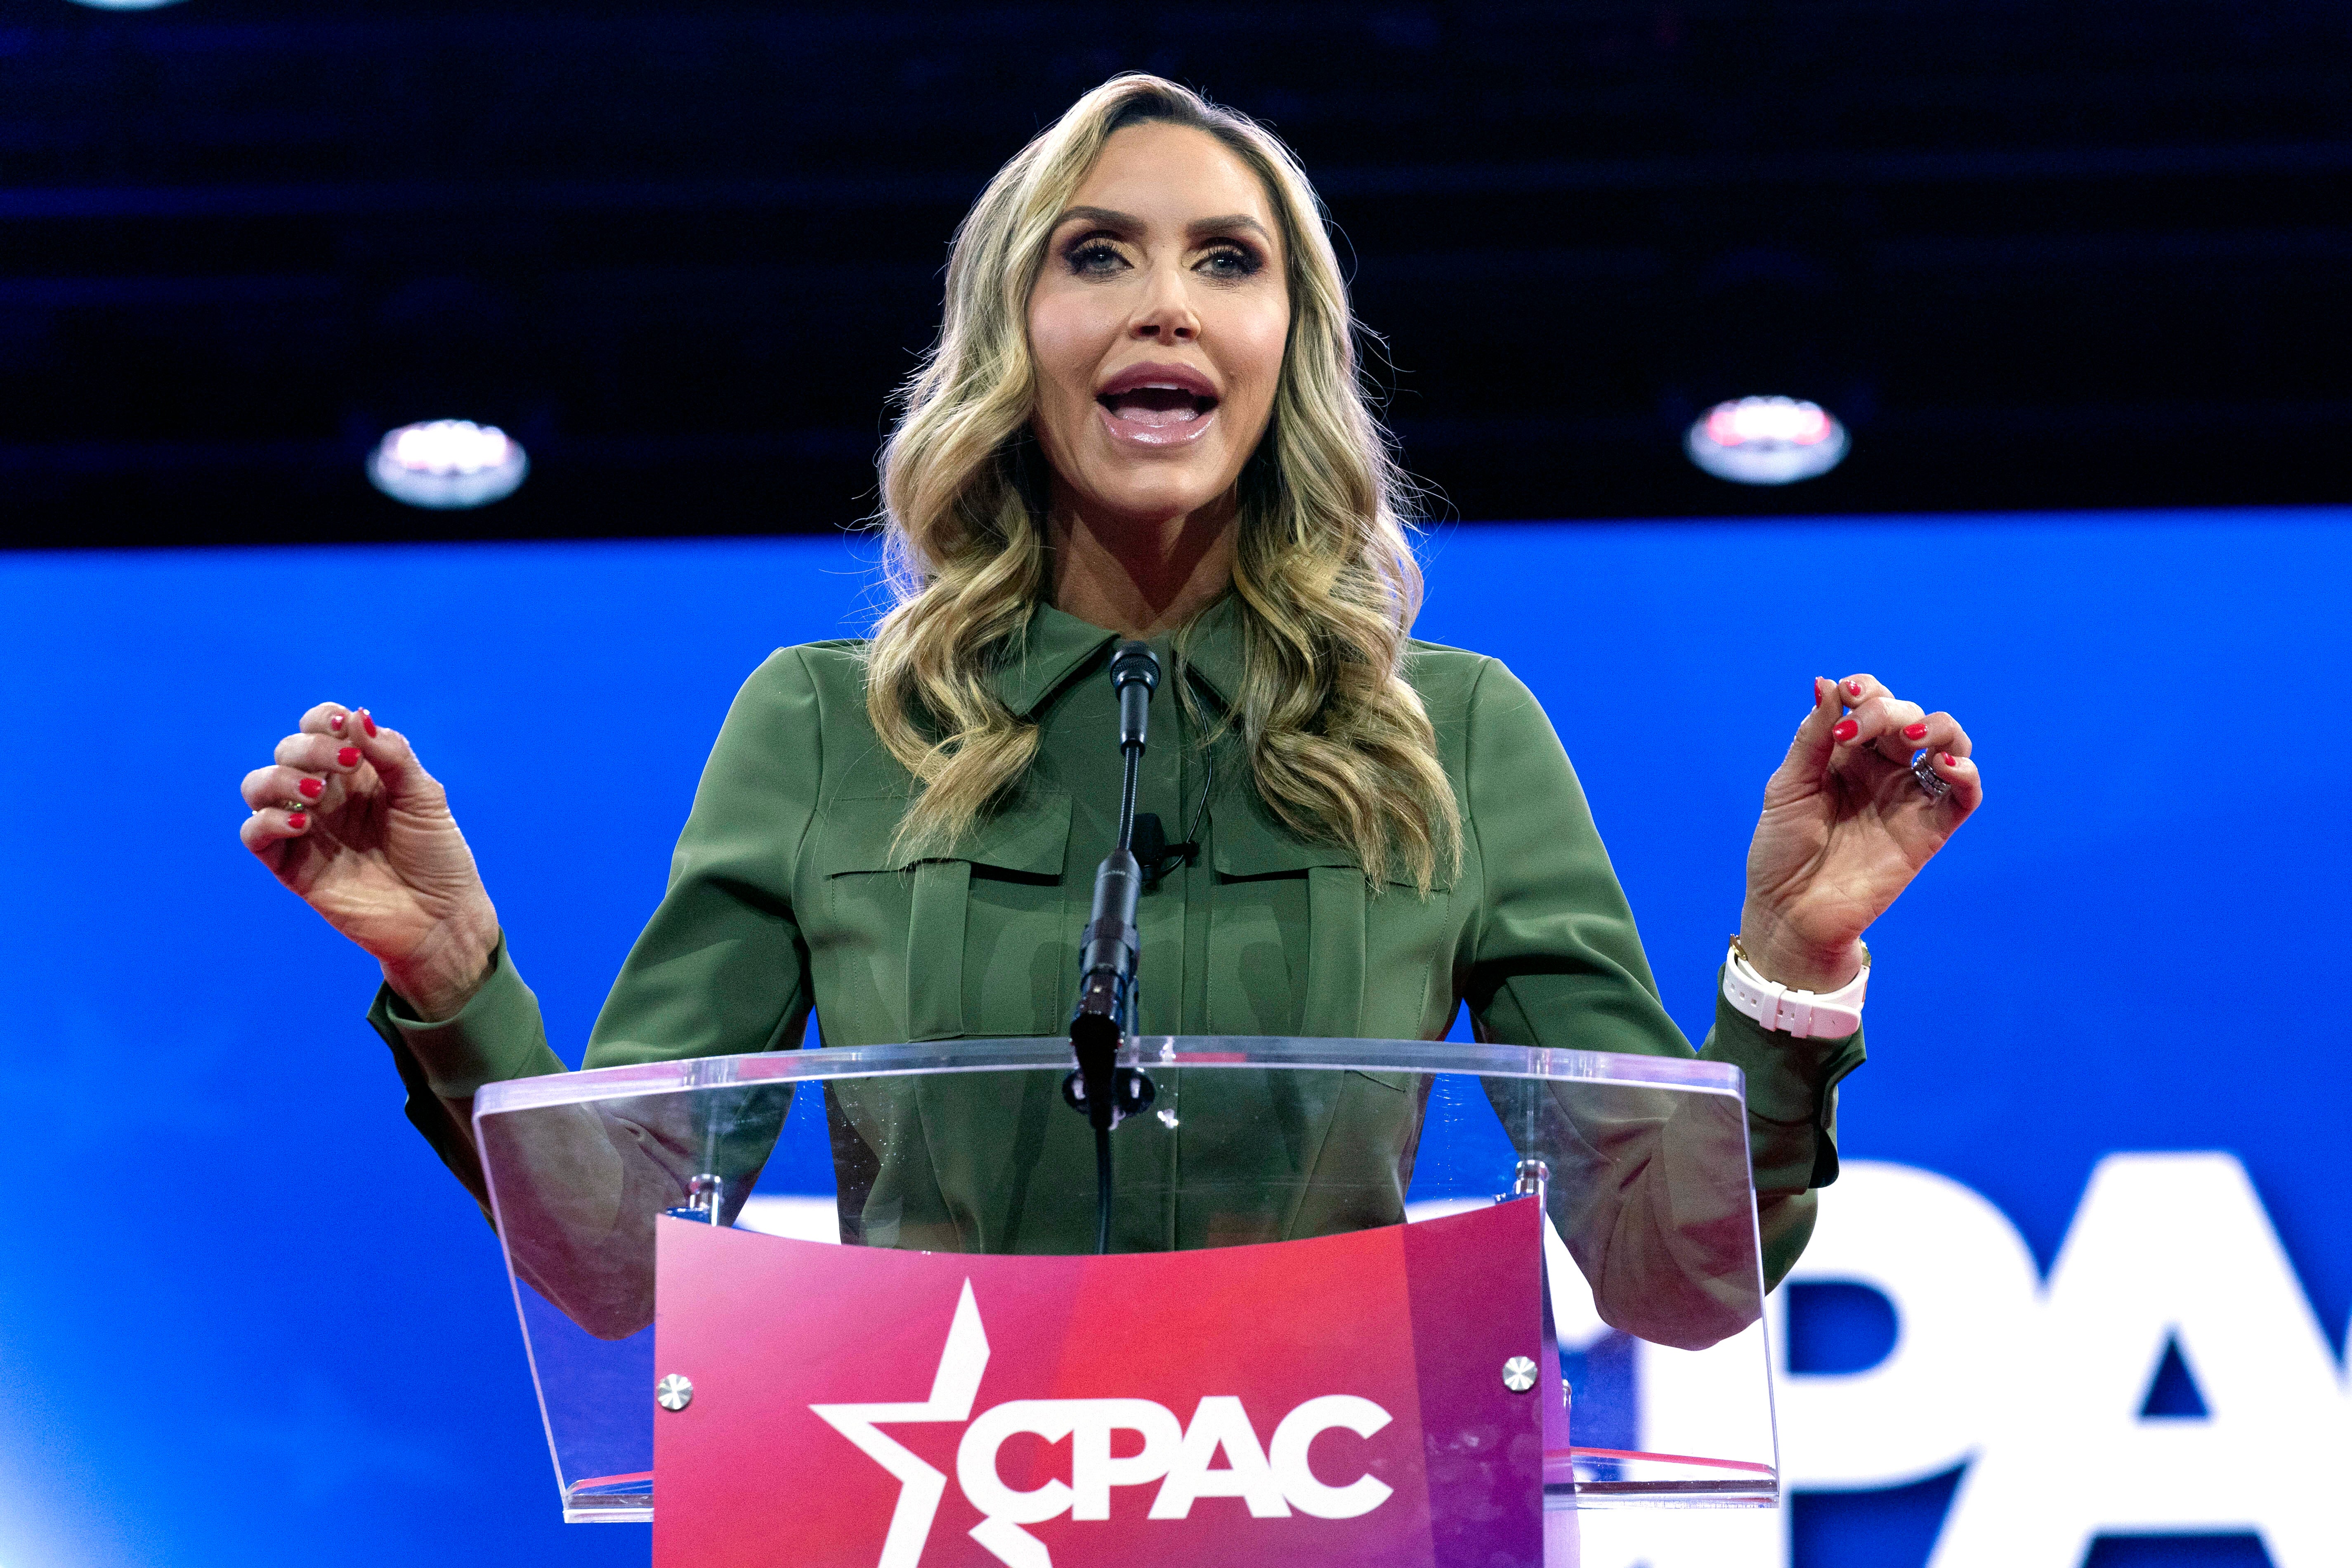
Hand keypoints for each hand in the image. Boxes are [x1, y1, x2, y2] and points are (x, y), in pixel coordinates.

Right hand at [239, 704, 499, 1019]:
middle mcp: (325, 794)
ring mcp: (306, 828)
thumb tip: (358, 716)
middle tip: (343, 763)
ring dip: (280, 779)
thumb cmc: (438, 855)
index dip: (323, 720)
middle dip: (309, 747)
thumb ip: (392, 755)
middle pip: (287, 750)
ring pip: (258, 787)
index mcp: (357, 771)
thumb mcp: (424, 796)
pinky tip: (302, 825)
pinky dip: (268, 821)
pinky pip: (255, 834)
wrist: (441, 917)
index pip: (319, 727)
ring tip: (318, 795)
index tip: (343, 726)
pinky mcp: (292, 865)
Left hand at [1739, 675, 1982, 990]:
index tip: (1846, 693)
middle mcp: (1882, 768)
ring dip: (1937, 727)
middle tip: (1853, 730)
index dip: (1866, 690)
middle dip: (1886, 710)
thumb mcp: (1788, 785)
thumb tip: (1828, 683)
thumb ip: (1812, 737)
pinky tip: (1943, 765)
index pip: (1872, 701)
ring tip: (1909, 737)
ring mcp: (1908, 797)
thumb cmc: (1781, 849)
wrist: (1789, 910)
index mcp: (1846, 752)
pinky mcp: (1929, 829)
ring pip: (1949, 744)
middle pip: (1909, 715)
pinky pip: (1964, 794)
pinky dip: (1965, 773)